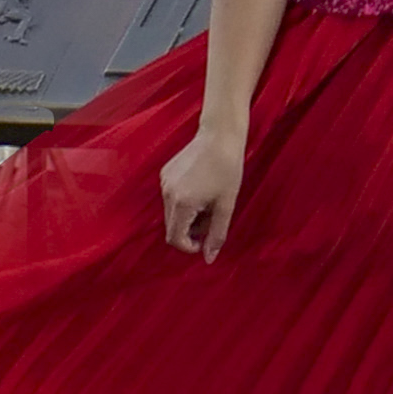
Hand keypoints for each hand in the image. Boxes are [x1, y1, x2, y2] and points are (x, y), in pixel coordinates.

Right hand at [161, 119, 249, 260]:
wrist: (220, 135)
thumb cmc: (227, 168)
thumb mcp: (226, 205)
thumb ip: (216, 234)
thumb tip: (209, 258)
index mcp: (182, 203)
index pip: (175, 239)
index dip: (189, 246)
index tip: (204, 242)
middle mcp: (168, 193)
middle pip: (172, 227)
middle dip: (190, 231)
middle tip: (211, 218)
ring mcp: (164, 181)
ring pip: (171, 213)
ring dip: (187, 216)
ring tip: (208, 201)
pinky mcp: (165, 172)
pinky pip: (171, 197)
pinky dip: (183, 202)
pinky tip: (200, 188)